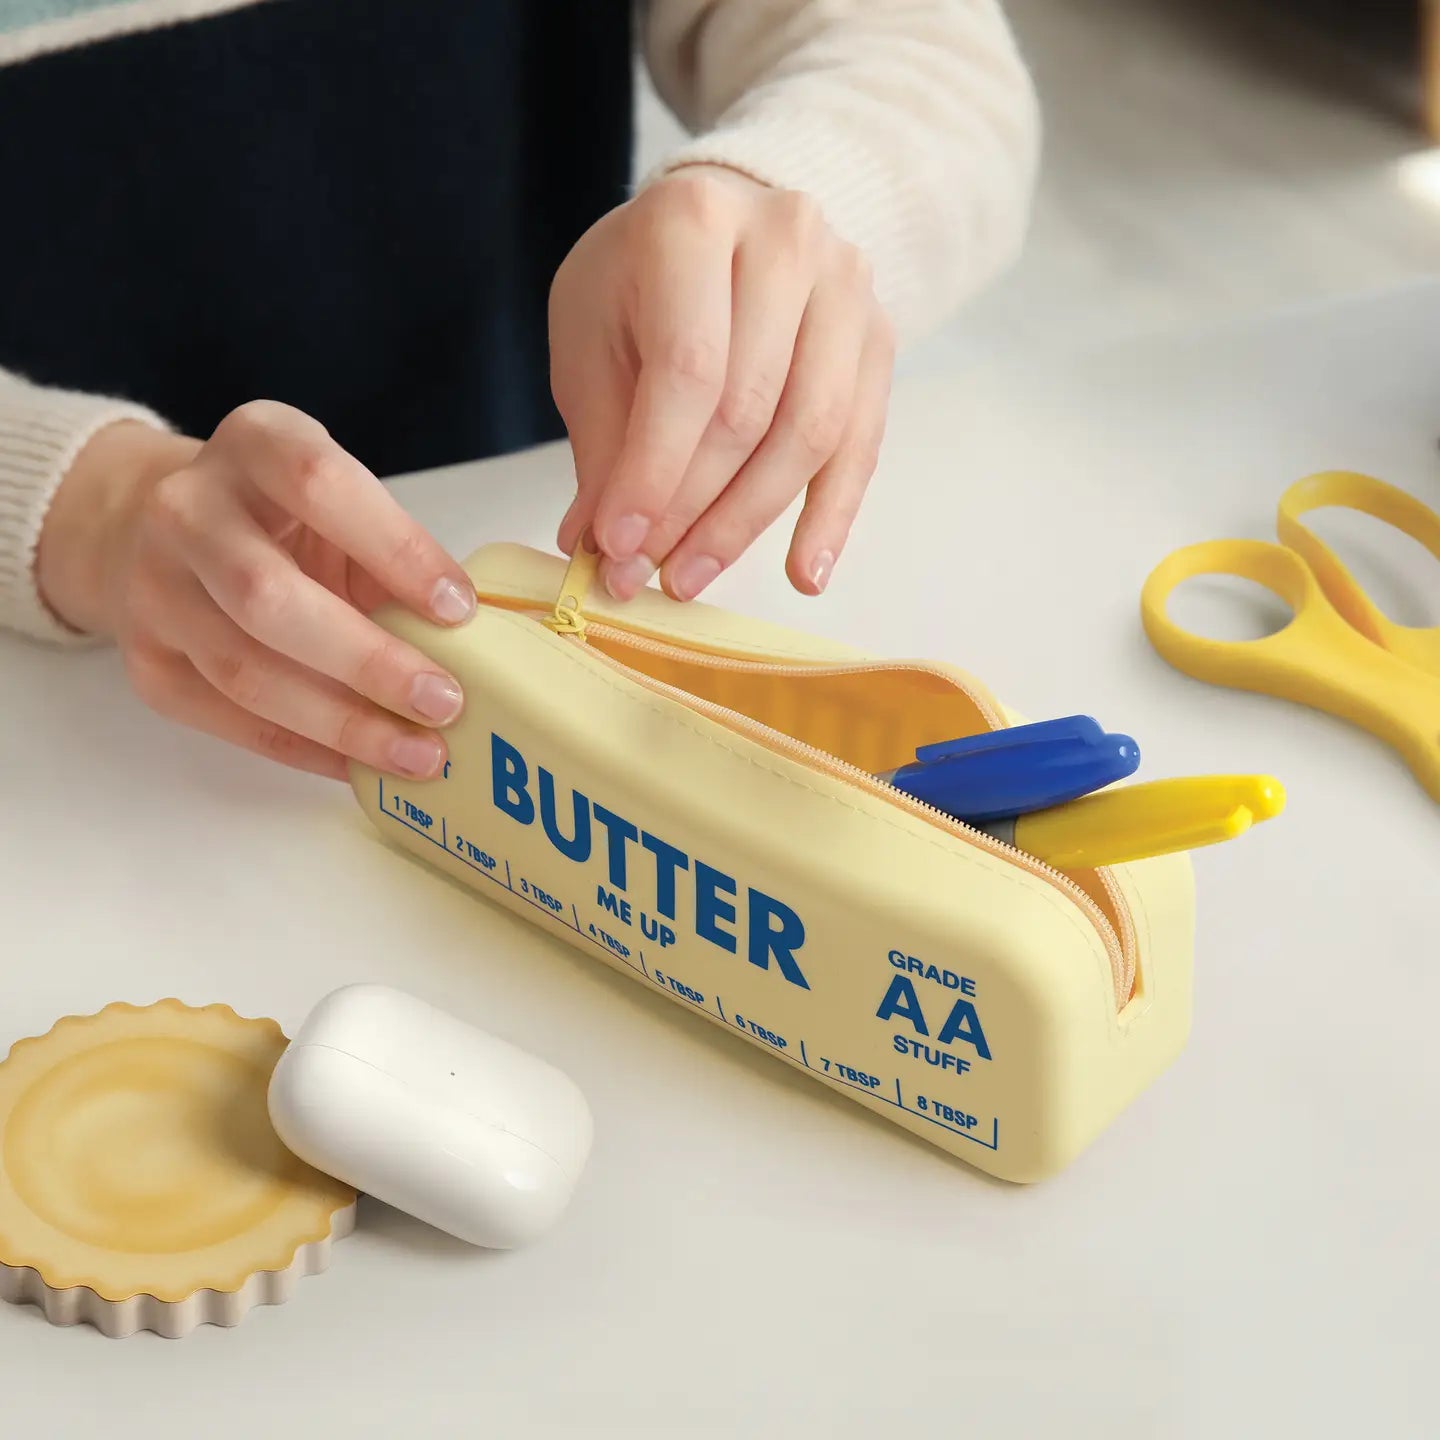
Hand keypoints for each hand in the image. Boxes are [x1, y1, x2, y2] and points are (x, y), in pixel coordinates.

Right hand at [36, 401, 477, 780]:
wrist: (166, 530)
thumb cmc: (286, 520)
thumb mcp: (344, 506)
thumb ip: (399, 557)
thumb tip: (484, 638)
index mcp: (254, 444)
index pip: (319, 486)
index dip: (395, 549)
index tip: (458, 609)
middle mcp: (187, 510)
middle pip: (267, 596)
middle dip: (367, 661)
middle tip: (444, 702)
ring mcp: (154, 588)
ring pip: (244, 670)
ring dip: (343, 723)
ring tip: (418, 754)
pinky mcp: (147, 661)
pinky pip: (229, 719)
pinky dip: (305, 750)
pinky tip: (363, 765)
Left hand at [549, 164, 894, 602]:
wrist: (723, 221)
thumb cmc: (644, 281)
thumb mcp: (593, 338)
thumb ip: (602, 439)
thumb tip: (599, 549)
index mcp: (696, 220)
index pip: (687, 369)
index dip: (654, 469)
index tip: (618, 544)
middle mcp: (787, 239)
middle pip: (749, 409)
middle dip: (692, 508)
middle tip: (647, 573)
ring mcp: (847, 286)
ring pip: (810, 433)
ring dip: (747, 523)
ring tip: (693, 577)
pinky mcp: (880, 337)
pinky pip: (861, 444)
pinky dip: (832, 517)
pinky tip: (804, 574)